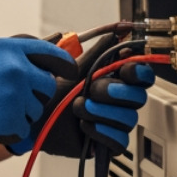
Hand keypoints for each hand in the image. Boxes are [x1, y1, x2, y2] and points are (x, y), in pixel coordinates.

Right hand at [0, 38, 75, 151]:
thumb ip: (6, 53)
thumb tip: (30, 57)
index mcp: (10, 50)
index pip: (50, 54)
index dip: (63, 63)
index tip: (68, 70)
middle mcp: (18, 71)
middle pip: (47, 86)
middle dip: (36, 93)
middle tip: (15, 98)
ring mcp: (17, 97)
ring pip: (35, 110)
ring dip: (20, 113)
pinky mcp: (12, 122)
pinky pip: (22, 129)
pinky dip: (9, 131)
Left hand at [11, 60, 153, 157]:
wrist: (34, 116)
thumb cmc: (53, 92)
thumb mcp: (74, 68)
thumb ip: (97, 51)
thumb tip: (116, 35)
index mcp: (114, 80)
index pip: (142, 76)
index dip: (138, 72)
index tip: (124, 70)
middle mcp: (119, 101)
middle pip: (138, 97)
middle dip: (115, 92)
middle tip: (92, 90)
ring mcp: (115, 122)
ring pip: (129, 119)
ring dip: (102, 112)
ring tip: (78, 107)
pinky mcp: (107, 142)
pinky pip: (120, 141)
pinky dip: (102, 132)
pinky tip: (85, 126)